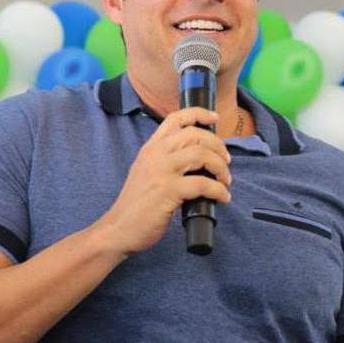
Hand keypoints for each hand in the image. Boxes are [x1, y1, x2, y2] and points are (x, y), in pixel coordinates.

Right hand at [96, 107, 231, 255]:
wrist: (118, 228)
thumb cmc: (136, 204)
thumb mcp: (146, 171)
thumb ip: (165, 159)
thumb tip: (198, 157)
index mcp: (151, 147)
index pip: (175, 118)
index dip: (199, 114)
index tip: (214, 119)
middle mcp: (156, 154)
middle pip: (195, 135)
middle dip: (218, 146)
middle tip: (225, 161)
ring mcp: (161, 171)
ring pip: (202, 155)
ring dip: (220, 167)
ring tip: (225, 180)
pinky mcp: (168, 191)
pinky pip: (203, 184)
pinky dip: (219, 190)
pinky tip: (222, 198)